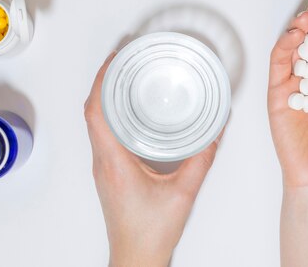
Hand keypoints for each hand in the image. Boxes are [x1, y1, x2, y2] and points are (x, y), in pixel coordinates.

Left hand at [85, 53, 223, 266]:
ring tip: (124, 78)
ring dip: (105, 97)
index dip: (100, 81)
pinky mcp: (108, 170)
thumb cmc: (150, 232)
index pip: (96, 112)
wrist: (135, 258)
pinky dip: (111, 113)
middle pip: (92, 111)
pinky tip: (128, 109)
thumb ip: (201, 161)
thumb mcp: (183, 194)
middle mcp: (103, 160)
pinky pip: (103, 133)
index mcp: (114, 161)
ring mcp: (103, 165)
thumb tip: (215, 132)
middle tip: (121, 61)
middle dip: (102, 81)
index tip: (113, 61)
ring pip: (96, 122)